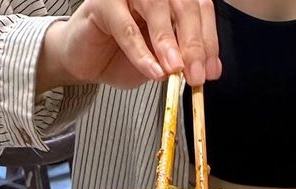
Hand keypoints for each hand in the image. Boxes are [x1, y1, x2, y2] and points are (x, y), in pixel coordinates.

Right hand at [38, 0, 221, 95]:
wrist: (84, 61)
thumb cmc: (122, 56)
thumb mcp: (161, 62)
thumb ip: (183, 61)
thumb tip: (209, 70)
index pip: (199, 10)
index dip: (208, 40)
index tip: (210, 71)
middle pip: (183, 6)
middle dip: (193, 43)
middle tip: (197, 75)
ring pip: (156, 8)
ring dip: (169, 43)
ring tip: (175, 71)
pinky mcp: (103, 3)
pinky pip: (127, 28)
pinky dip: (142, 53)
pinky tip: (153, 72)